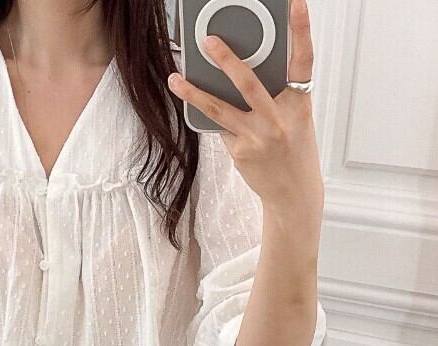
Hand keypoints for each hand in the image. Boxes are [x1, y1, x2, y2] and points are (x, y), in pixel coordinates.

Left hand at [167, 0, 323, 220]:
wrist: (293, 194)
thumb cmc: (295, 152)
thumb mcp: (296, 119)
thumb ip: (277, 95)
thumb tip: (242, 73)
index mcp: (299, 104)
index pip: (303, 60)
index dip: (301, 29)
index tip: (295, 3)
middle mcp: (279, 119)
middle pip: (249, 83)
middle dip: (227, 59)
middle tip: (208, 40)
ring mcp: (257, 137)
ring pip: (220, 109)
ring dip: (194, 92)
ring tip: (176, 78)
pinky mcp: (240, 152)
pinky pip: (220, 128)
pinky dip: (212, 118)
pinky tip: (201, 111)